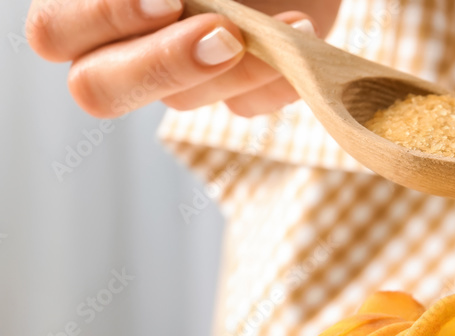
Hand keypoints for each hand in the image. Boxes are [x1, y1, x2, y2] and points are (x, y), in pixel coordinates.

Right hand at [26, 0, 340, 117]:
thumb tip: (165, 4)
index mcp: (87, 0)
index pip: (55, 33)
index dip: (100, 20)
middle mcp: (123, 41)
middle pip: (99, 89)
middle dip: (161, 65)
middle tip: (222, 33)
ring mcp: (181, 72)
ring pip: (184, 102)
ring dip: (241, 64)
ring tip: (289, 19)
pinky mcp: (237, 88)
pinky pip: (247, 107)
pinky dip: (279, 75)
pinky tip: (301, 29)